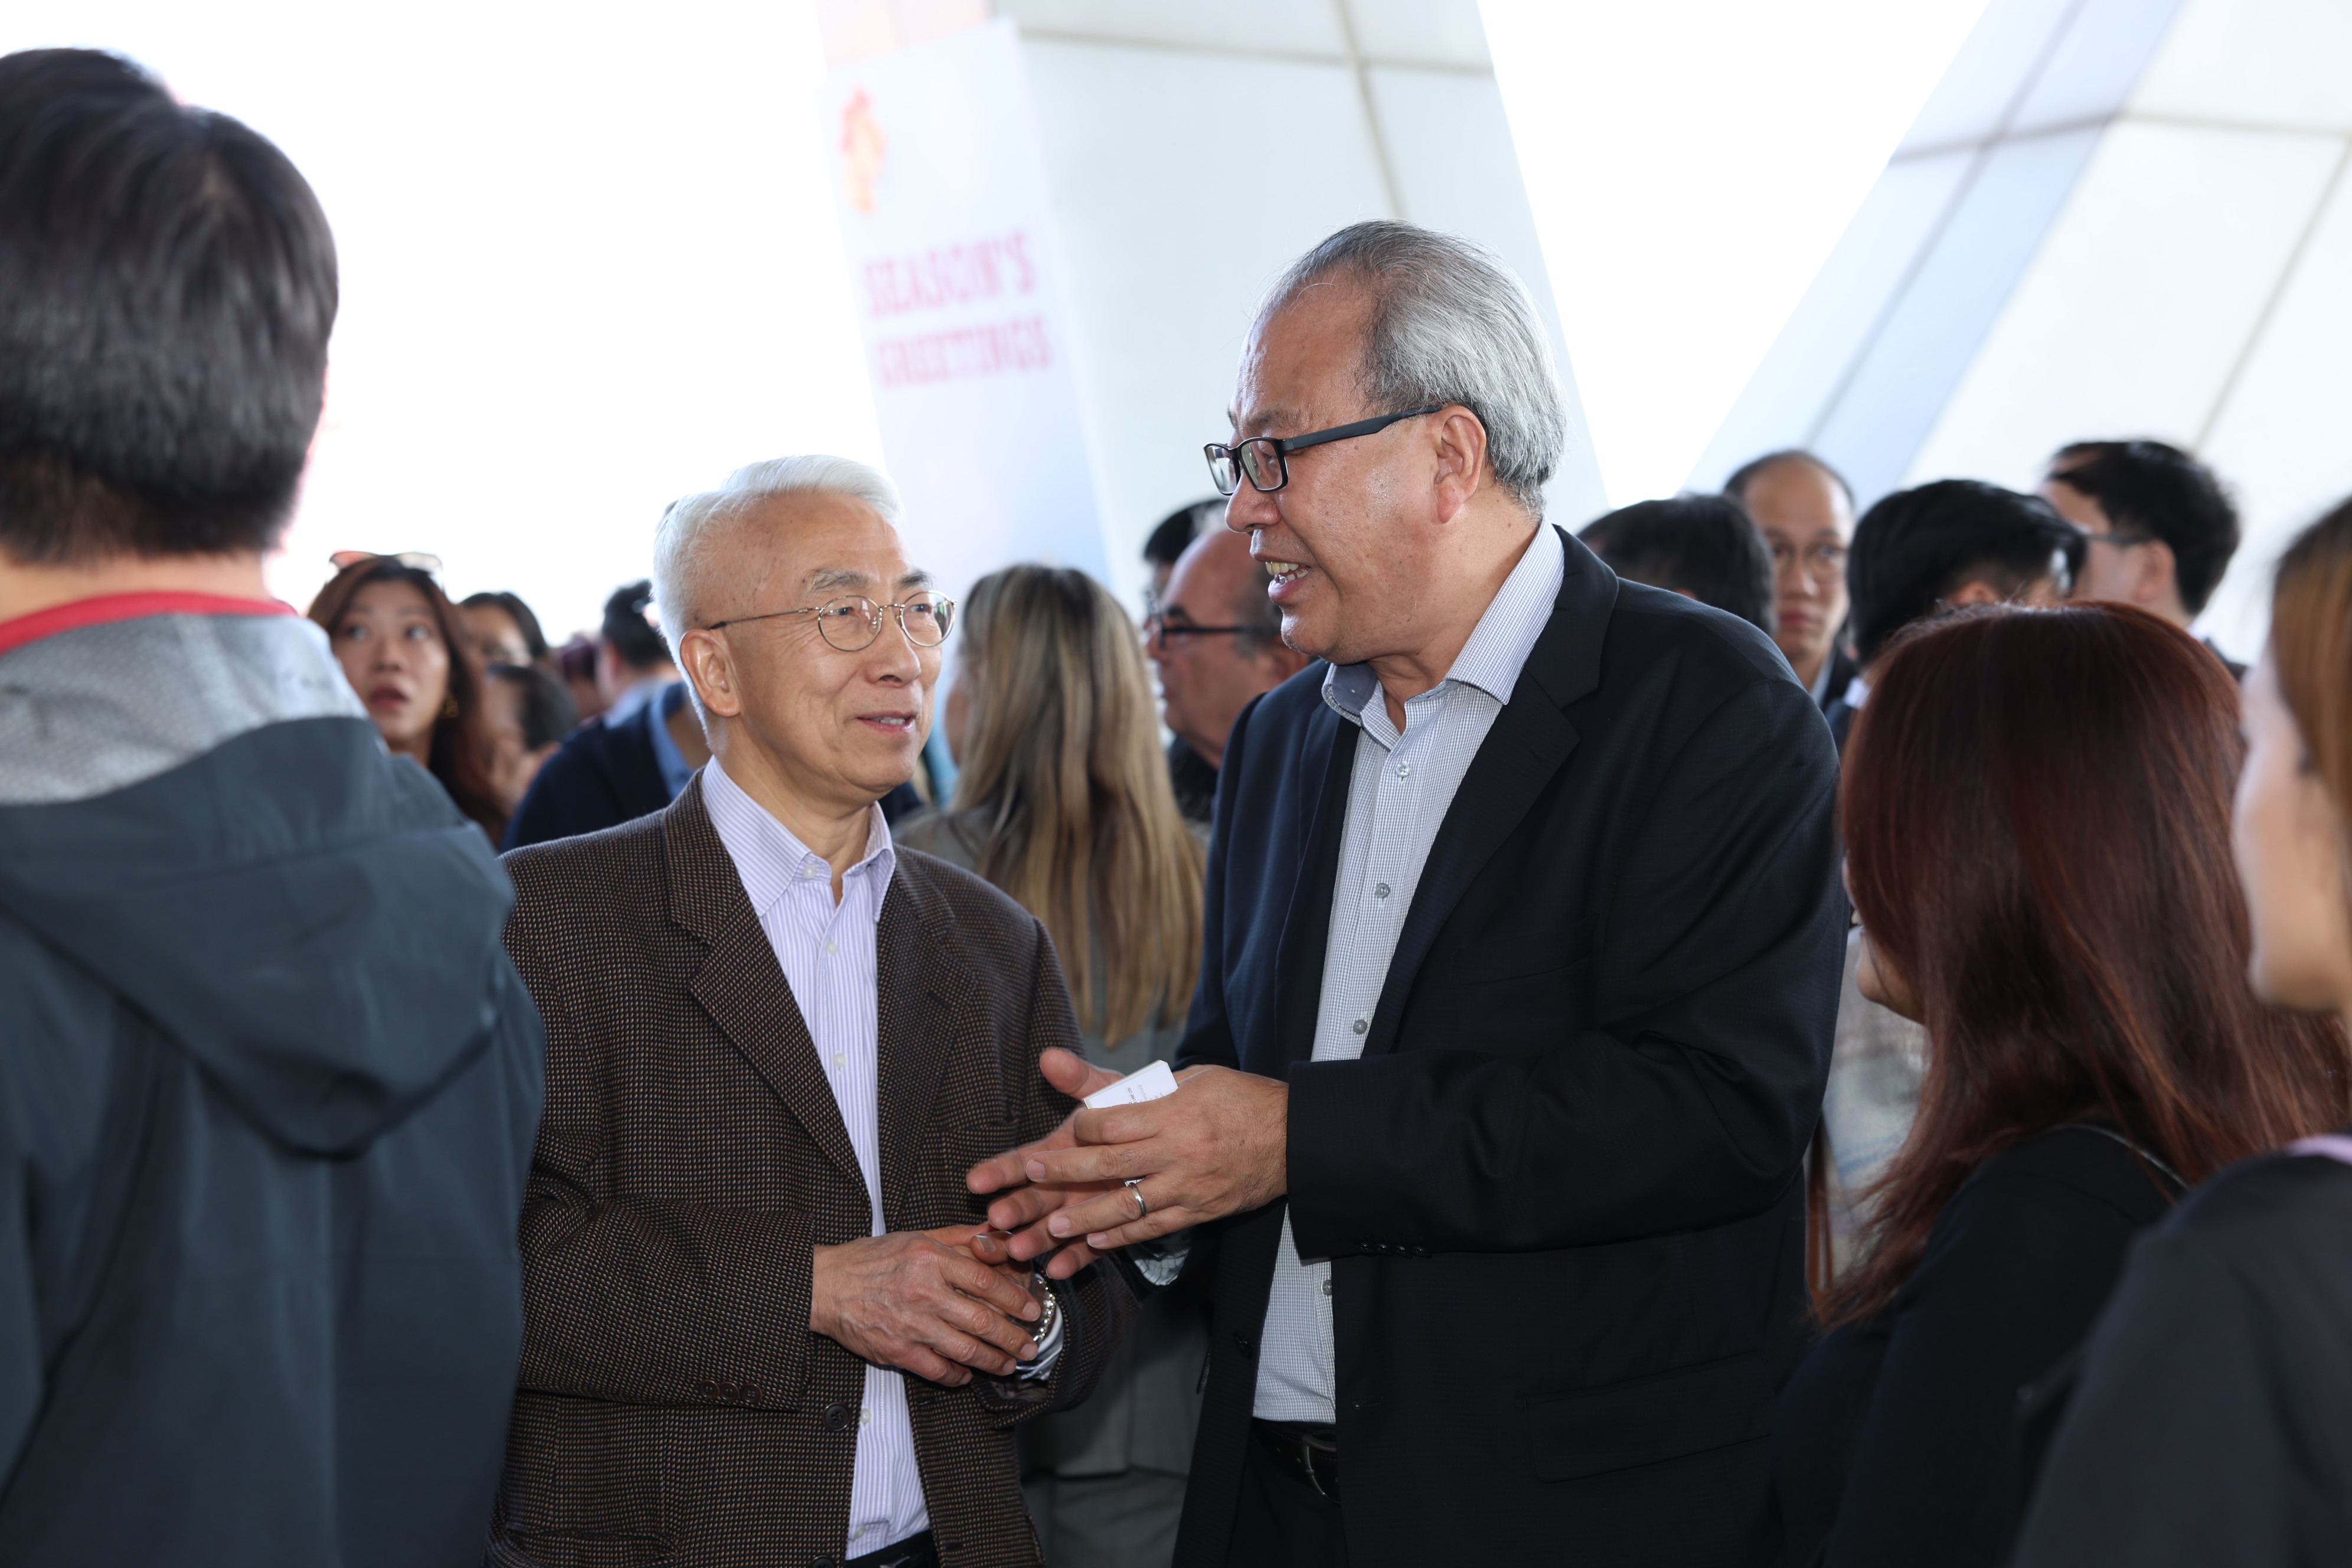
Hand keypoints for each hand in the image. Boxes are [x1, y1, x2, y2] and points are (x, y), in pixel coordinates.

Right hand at [810, 1227, 1044, 1385]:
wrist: (825, 1285)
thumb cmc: (871, 1259)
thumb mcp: (916, 1236)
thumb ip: (958, 1237)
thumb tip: (995, 1236)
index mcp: (930, 1259)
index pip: (985, 1280)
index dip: (1014, 1297)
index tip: (1031, 1308)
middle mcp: (923, 1292)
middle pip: (982, 1320)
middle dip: (1013, 1337)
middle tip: (1030, 1345)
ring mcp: (911, 1325)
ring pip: (965, 1350)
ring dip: (994, 1361)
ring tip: (1009, 1364)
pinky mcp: (897, 1351)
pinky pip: (938, 1370)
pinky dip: (958, 1376)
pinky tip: (968, 1375)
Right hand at [967, 1047, 1128, 1274]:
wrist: (1175, 1136)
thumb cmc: (1131, 1112)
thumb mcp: (1107, 1093)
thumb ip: (1080, 1079)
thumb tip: (1050, 1055)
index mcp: (1058, 1151)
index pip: (1022, 1160)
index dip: (998, 1170)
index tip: (976, 1180)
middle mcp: (1064, 1182)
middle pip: (1032, 1197)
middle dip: (1013, 1208)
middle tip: (997, 1220)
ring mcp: (1081, 1208)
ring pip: (1053, 1226)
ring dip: (1035, 1239)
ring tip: (1017, 1252)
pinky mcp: (1104, 1229)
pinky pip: (1089, 1247)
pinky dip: (1074, 1258)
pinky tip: (1058, 1270)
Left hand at [1022, 1066, 1287, 1275]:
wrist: (1294, 1137)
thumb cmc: (1240, 1100)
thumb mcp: (1192, 1077)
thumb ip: (1137, 1083)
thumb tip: (1080, 1073)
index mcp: (1173, 1112)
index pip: (1111, 1123)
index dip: (1081, 1129)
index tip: (1067, 1131)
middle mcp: (1177, 1151)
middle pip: (1108, 1164)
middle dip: (1065, 1172)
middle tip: (1032, 1174)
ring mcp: (1188, 1186)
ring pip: (1127, 1206)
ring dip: (1086, 1218)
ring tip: (1054, 1226)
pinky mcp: (1199, 1211)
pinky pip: (1154, 1228)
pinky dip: (1123, 1237)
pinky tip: (1095, 1242)